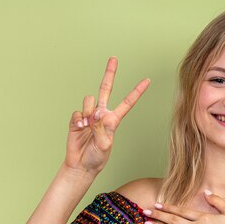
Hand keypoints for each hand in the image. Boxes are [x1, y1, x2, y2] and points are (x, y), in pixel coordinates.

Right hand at [64, 57, 149, 174]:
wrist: (81, 165)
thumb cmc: (97, 157)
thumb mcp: (105, 145)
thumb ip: (102, 128)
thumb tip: (96, 114)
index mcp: (113, 120)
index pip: (127, 102)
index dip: (137, 91)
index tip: (147, 81)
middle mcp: (102, 114)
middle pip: (105, 89)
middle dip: (109, 73)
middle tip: (114, 58)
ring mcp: (88, 116)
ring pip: (89, 100)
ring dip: (89, 113)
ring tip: (89, 127)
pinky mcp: (76, 120)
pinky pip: (77, 113)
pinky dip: (78, 121)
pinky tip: (80, 129)